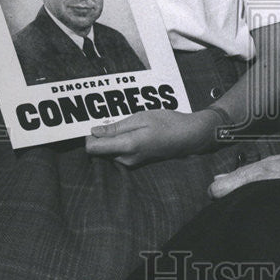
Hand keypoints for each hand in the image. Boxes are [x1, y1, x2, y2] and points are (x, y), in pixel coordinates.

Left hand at [85, 109, 211, 166]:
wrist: (189, 136)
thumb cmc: (168, 123)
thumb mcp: (141, 118)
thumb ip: (116, 127)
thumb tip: (94, 132)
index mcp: (127, 146)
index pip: (93, 148)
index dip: (90, 136)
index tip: (97, 122)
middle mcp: (126, 158)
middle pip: (100, 150)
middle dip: (102, 135)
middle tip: (115, 119)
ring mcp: (132, 162)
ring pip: (110, 151)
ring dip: (113, 138)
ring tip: (129, 123)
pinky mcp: (137, 161)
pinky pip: (120, 152)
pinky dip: (121, 141)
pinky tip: (135, 130)